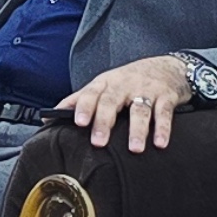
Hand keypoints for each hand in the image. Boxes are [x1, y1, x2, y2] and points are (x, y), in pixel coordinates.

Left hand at [65, 53, 198, 150]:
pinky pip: (164, 113)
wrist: (168, 67)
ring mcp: (146, 90)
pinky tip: (160, 143)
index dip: (84, 107)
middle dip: (104, 122)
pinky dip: (163, 129)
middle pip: (112, 102)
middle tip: (98, 142)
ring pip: (140, 110)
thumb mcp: (103, 84)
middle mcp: (124, 85)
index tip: (78, 122)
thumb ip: (78, 100)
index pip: (90, 94)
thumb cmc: (128, 80)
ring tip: (134, 149)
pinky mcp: (166, 97)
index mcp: (105, 83)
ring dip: (137, 130)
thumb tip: (48, 117)